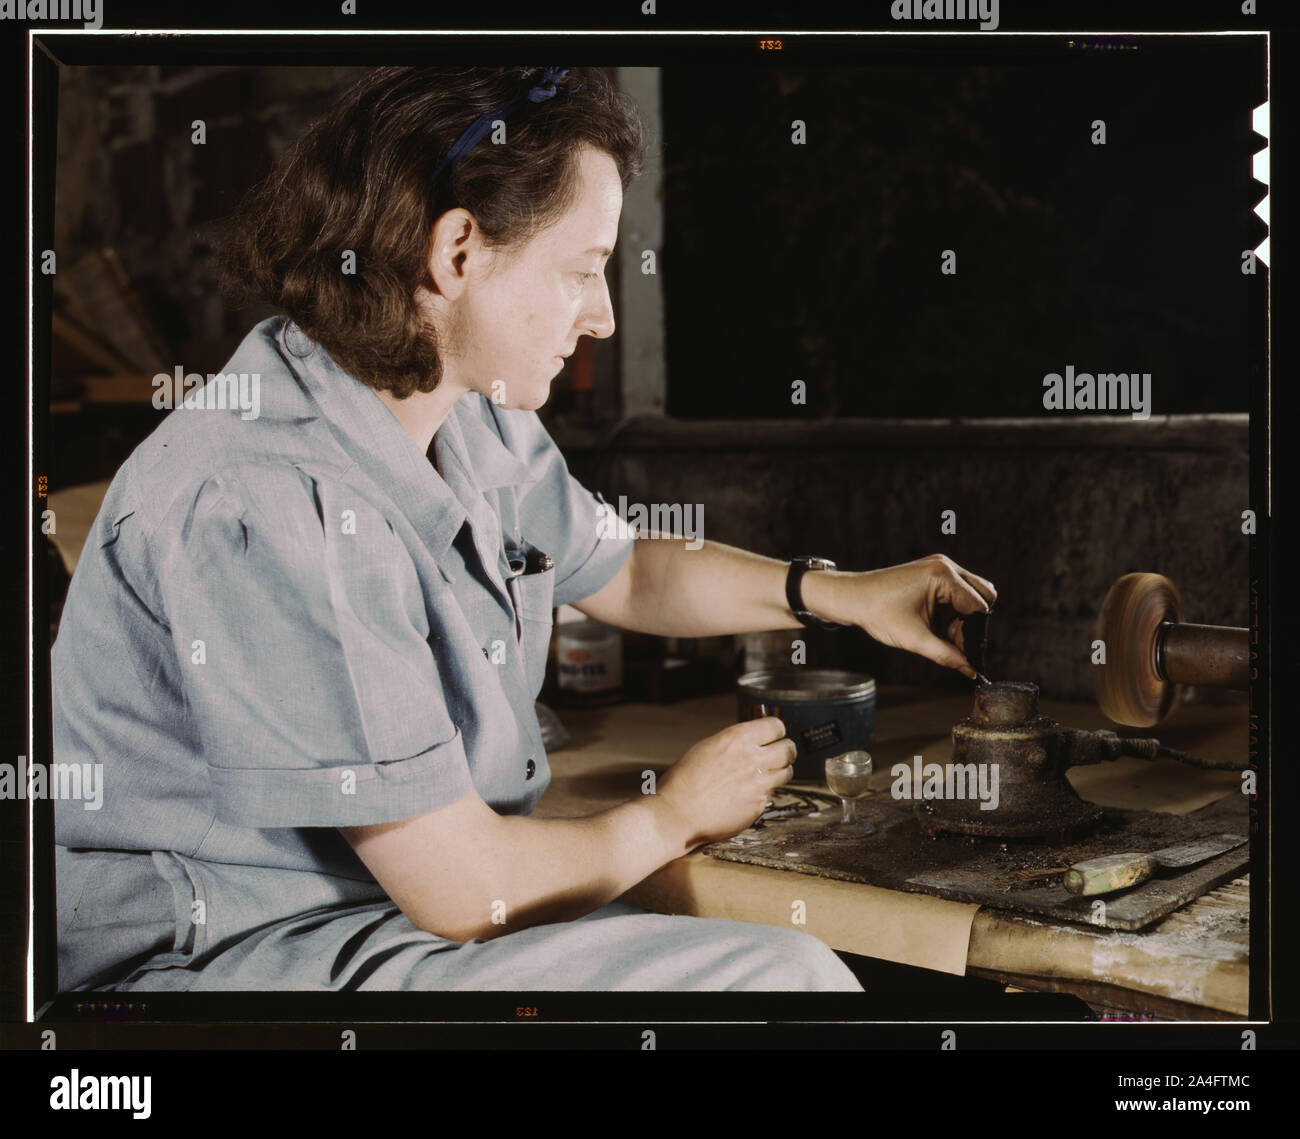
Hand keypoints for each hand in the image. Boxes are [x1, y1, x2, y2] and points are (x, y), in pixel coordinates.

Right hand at [656, 717, 795, 848]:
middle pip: (788, 749)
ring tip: (769, 774)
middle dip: (786, 750)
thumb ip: (733, 744)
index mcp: (738, 738)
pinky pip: (770, 794)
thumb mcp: (706, 748)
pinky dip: (763, 793)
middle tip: (781, 754)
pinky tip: (747, 795)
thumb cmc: (683, 781)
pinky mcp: (759, 805)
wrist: (676, 814)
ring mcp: (759, 783)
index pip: (776, 726)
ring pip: (786, 772)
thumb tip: (748, 742)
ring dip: (780, 771)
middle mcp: (752, 758)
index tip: (774, 735)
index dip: (776, 731)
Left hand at [805, 554, 995, 676]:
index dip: (974, 632)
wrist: (850, 598)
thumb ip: (946, 655)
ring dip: (963, 616)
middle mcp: (945, 565)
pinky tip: (937, 624)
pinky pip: (957, 591)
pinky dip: (954, 610)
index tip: (963, 651)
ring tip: (943, 633)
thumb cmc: (876, 612)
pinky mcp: (931, 572)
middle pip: (983, 594)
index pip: (979, 606)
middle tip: (953, 639)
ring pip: (972, 593)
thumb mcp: (914, 639)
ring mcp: (938, 566)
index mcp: (943, 575)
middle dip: (973, 622)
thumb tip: (970, 670)